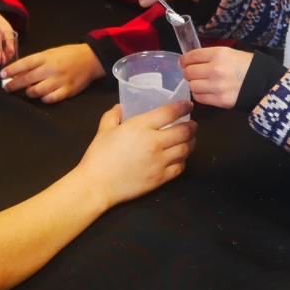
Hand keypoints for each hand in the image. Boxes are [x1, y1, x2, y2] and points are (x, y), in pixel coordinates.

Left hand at [1, 44, 103, 104]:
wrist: (90, 59)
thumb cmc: (68, 55)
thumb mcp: (50, 53)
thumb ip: (36, 62)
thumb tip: (18, 71)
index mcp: (46, 57)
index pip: (24, 64)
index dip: (11, 70)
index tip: (2, 75)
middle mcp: (51, 69)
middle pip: (27, 79)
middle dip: (14, 84)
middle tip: (7, 88)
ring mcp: (59, 81)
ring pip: (36, 91)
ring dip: (29, 92)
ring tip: (28, 91)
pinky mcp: (67, 91)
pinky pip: (50, 99)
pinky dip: (43, 99)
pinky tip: (42, 96)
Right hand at [73, 102, 196, 206]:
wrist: (97, 185)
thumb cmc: (98, 156)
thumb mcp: (104, 130)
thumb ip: (113, 115)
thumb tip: (120, 107)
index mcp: (141, 127)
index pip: (170, 112)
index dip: (183, 107)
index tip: (188, 105)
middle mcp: (155, 142)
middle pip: (184, 131)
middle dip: (192, 126)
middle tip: (192, 124)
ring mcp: (160, 162)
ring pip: (186, 149)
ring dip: (191, 142)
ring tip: (190, 139)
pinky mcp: (161, 178)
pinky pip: (180, 167)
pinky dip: (183, 160)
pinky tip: (180, 157)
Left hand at [179, 46, 252, 107]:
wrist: (265, 83)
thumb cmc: (248, 66)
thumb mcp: (230, 53)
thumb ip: (210, 56)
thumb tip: (190, 60)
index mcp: (219, 54)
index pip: (191, 56)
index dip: (185, 60)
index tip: (184, 62)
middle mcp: (215, 69)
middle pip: (189, 72)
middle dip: (189, 73)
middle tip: (193, 74)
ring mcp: (217, 86)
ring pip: (192, 86)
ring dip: (194, 84)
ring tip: (201, 83)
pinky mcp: (219, 100)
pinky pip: (199, 98)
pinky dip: (200, 94)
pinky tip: (206, 91)